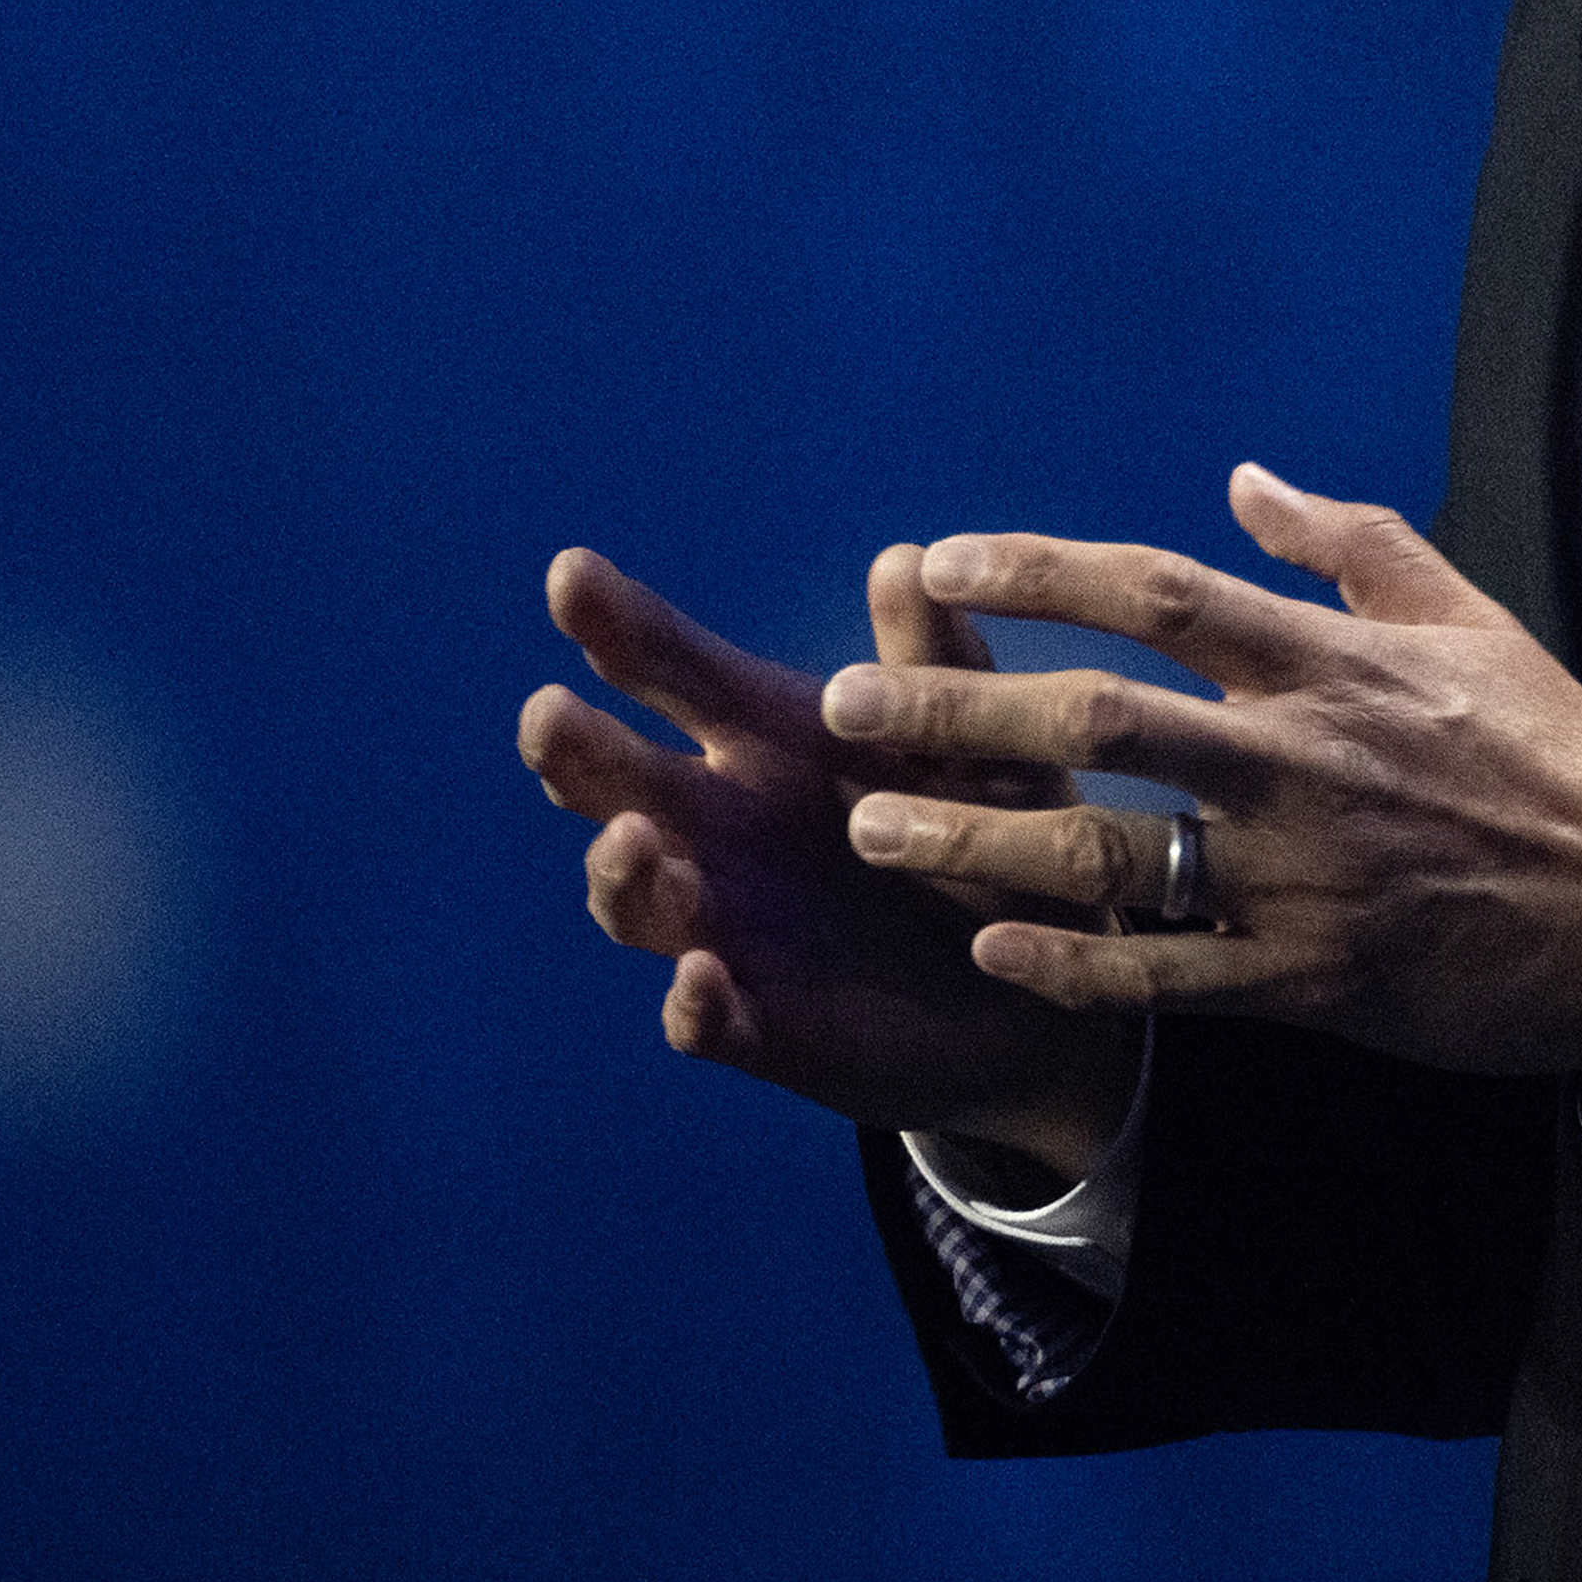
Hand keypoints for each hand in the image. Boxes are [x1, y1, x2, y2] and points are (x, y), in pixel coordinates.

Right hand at [521, 544, 1142, 1172]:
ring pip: (635, 895)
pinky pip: (703, 1019)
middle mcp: (719, 824)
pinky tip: (702, 981)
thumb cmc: (993, 833)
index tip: (568, 573)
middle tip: (548, 716)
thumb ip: (935, 665)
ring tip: (631, 837)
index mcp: (763, 736)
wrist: (1033, 987)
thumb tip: (902, 560)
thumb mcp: (977, 745)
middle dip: (574, 747)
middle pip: (616, 777)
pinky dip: (691, 1004)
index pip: (672, 669)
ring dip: (620, 871)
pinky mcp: (755, 1022)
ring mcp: (725, 924)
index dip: (618, 623)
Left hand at [818, 463, 1581, 1077]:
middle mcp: (1296, 758)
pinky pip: (1168, 975)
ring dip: (981, 838)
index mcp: (1327, 663)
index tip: (940, 560)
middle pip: (1099, 716)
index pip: (1156, 592)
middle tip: (845, 702)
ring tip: (875, 828)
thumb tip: (1243, 479)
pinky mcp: (1311, 976)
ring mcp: (1298, 873)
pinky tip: (989, 945)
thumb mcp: (1464, 617)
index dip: (1039, 571)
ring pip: (1110, 852)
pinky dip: (1076, 961)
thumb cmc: (1552, 754)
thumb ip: (1346, 543)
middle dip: (960, 707)